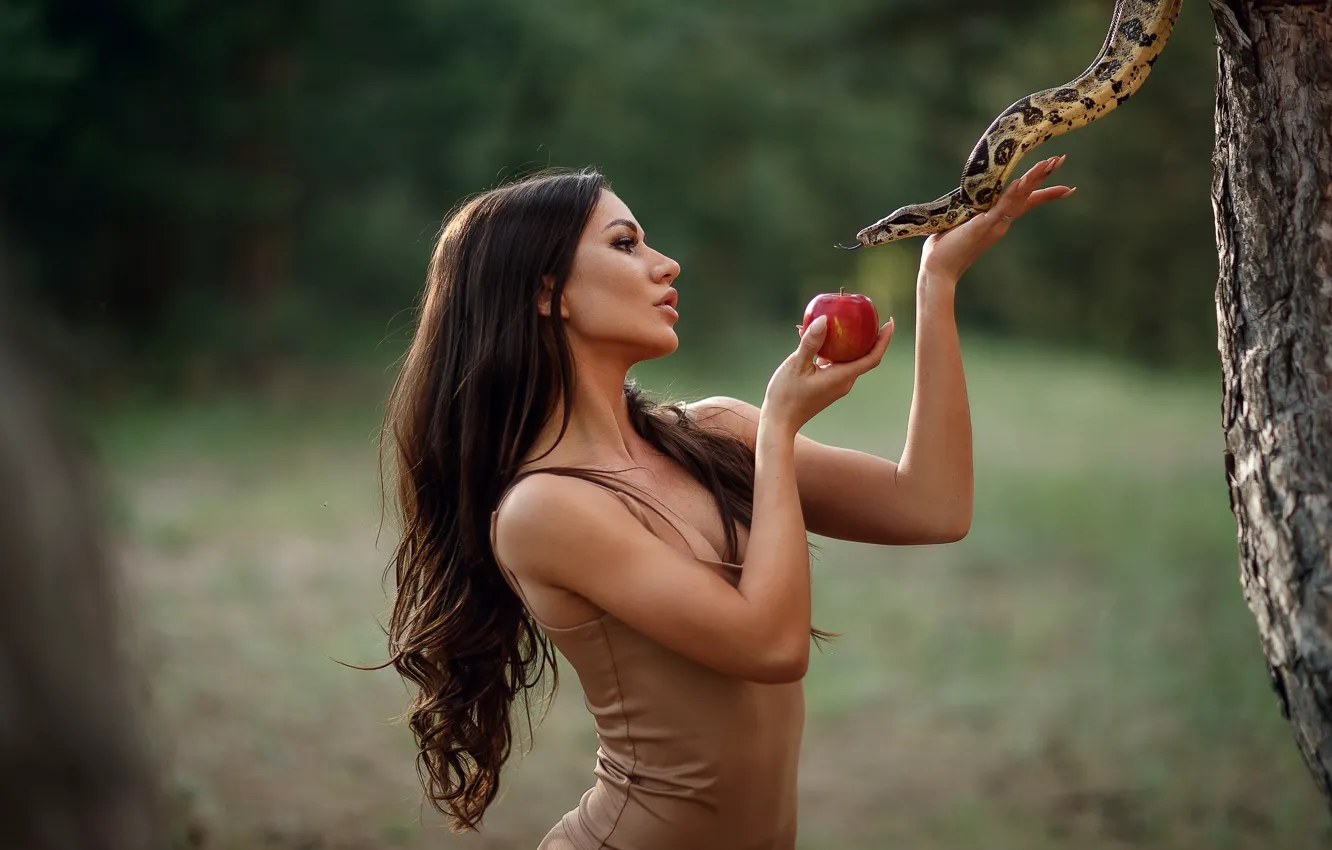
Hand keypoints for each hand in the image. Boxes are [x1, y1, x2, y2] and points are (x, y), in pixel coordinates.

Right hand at [761, 313, 894, 431]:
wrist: (779, 422)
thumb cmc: (786, 396)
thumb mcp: (796, 365)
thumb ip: (811, 342)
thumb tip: (824, 319)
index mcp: (842, 377)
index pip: (872, 357)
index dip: (884, 340)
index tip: (889, 322)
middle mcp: (844, 382)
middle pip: (862, 355)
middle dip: (866, 335)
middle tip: (864, 315)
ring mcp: (835, 384)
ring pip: (846, 358)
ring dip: (843, 340)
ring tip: (833, 320)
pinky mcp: (826, 385)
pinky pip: (833, 363)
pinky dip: (828, 349)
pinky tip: (811, 337)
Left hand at [920, 155, 1074, 282]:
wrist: (938, 267)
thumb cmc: (946, 246)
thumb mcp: (962, 223)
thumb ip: (971, 212)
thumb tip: (969, 202)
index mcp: (996, 218)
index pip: (1024, 200)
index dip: (1041, 189)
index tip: (1061, 180)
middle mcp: (1000, 220)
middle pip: (1027, 194)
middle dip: (1044, 176)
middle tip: (1062, 158)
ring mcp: (994, 222)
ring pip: (1019, 197)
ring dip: (1034, 178)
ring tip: (1049, 163)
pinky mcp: (983, 225)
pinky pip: (1002, 206)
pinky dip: (1013, 193)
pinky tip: (1022, 181)